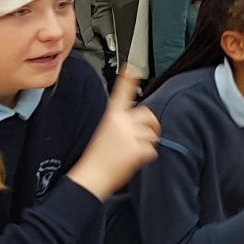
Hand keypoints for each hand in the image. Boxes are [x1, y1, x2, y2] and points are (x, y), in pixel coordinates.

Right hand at [66, 69, 159, 198]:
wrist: (91, 177)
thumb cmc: (98, 158)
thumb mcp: (107, 134)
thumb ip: (122, 124)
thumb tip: (140, 122)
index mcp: (112, 117)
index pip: (121, 93)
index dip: (127, 79)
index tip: (132, 66)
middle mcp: (121, 122)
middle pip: (149, 114)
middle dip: (151, 125)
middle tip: (144, 136)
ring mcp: (130, 135)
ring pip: (153, 133)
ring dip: (147, 143)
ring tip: (132, 152)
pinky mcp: (137, 149)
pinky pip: (152, 150)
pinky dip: (146, 157)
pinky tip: (132, 160)